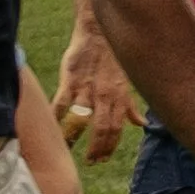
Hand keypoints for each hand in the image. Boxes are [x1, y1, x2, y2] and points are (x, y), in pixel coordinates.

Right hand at [51, 24, 136, 163]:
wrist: (97, 32)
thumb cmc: (111, 58)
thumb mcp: (126, 83)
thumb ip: (130, 106)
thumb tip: (141, 124)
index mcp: (118, 98)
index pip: (116, 130)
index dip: (110, 147)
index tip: (102, 159)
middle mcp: (104, 96)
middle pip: (101, 129)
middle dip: (96, 149)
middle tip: (89, 161)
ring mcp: (86, 89)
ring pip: (82, 120)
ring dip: (76, 137)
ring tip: (69, 148)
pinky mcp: (70, 80)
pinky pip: (62, 103)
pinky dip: (57, 117)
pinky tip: (53, 126)